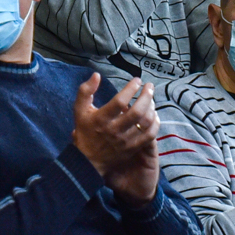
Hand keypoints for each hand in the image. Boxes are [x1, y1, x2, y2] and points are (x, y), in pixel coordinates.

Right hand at [72, 74, 159, 200]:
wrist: (89, 159)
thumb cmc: (85, 131)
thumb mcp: (79, 110)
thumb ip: (85, 91)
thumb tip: (97, 75)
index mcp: (101, 119)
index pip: (120, 101)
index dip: (131, 89)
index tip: (137, 80)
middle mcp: (114, 130)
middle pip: (137, 111)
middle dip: (146, 96)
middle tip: (150, 86)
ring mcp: (125, 141)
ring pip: (145, 123)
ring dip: (152, 108)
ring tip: (151, 99)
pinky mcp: (132, 148)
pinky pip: (149, 136)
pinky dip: (155, 124)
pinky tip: (154, 115)